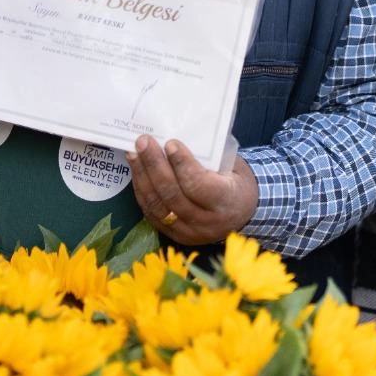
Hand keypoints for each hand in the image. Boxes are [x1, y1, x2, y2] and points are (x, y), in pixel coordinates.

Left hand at [127, 135, 258, 245]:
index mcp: (227, 202)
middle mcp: (207, 222)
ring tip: (134, 153)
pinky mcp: (174, 235)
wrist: (242, 215)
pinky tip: (137, 171)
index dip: (182, 164)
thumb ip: (210, 157)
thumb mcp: (233, 167)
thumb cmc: (235, 182)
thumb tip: (175, 139)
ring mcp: (189, 232)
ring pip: (158, 205)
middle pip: (173, 195)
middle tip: (144, 142)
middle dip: (154, 166)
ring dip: (142, 177)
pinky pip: (152, 213)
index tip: (170, 143)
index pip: (198, 185)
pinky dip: (141, 190)